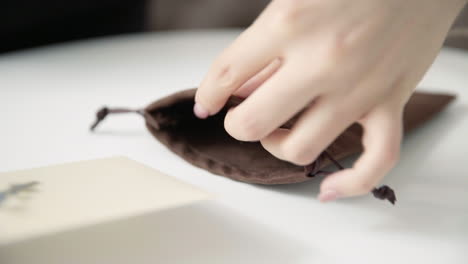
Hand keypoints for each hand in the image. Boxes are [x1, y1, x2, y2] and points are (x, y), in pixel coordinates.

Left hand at [194, 0, 466, 201]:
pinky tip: (329, 188)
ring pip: (300, 149)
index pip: (226, 75)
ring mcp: (359, 87)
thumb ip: (262, 45)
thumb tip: (237, 86)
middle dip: (238, 125)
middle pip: (254, 123)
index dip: (207, 96)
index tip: (206, 104)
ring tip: (277, 128)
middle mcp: (323, 60)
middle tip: (242, 114)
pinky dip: (351, 183)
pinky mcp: (391, 101)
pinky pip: (376, 160)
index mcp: (290, 22)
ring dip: (277, 145)